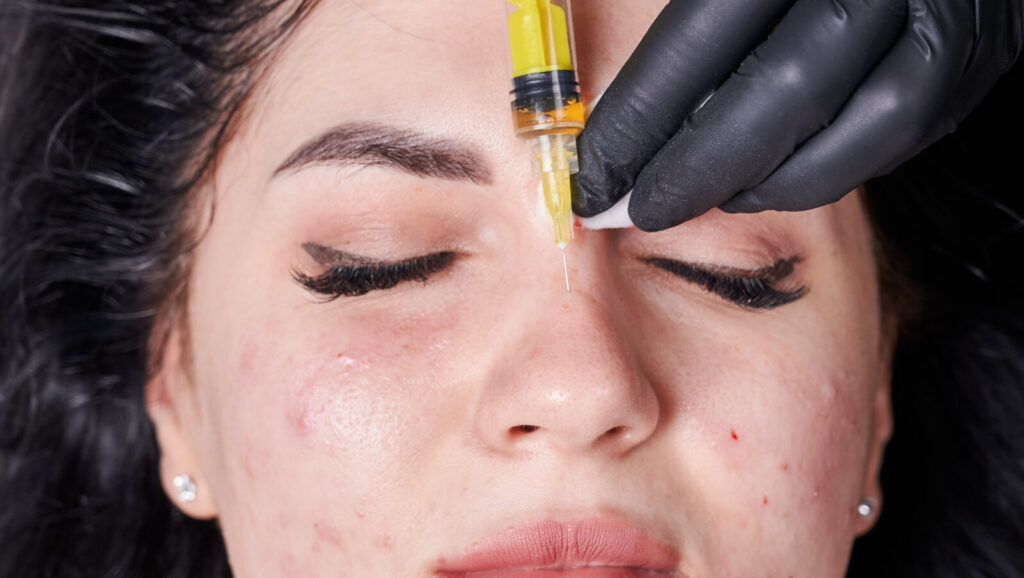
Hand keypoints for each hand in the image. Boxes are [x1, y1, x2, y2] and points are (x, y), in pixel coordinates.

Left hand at [573, 0, 1022, 230]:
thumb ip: (694, 16)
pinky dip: (830, 169)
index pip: (702, 39)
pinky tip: (777, 177)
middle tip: (636, 209)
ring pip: (855, 127)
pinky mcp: (975, 56)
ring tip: (706, 196)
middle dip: (697, 167)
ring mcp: (943, 16)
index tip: (594, 170)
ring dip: (767, 181)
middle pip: (779, 92)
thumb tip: (628, 111)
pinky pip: (903, 133)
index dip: (642, 116)